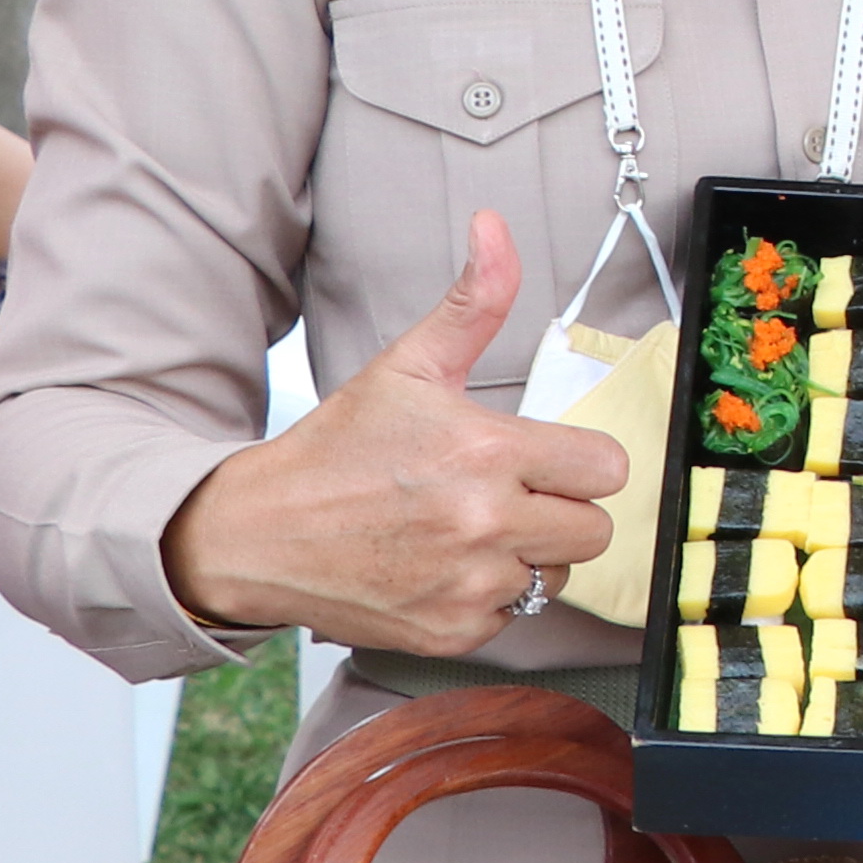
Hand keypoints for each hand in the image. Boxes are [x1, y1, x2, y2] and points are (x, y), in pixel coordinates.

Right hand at [158, 214, 632, 656]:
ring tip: (471, 530)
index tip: (543, 458)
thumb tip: (496, 228)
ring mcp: (470, 585)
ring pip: (559, 576)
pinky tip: (446, 567)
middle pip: (594, 528)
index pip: (606, 468)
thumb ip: (473, 303)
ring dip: (530, 557)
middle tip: (507, 494)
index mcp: (488, 452)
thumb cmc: (336, 449)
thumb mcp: (407, 367)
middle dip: (560, 509)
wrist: (257, 533)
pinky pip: (514, 618)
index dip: (579, 460)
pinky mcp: (451, 633)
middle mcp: (487, 524)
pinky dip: (490, 598)